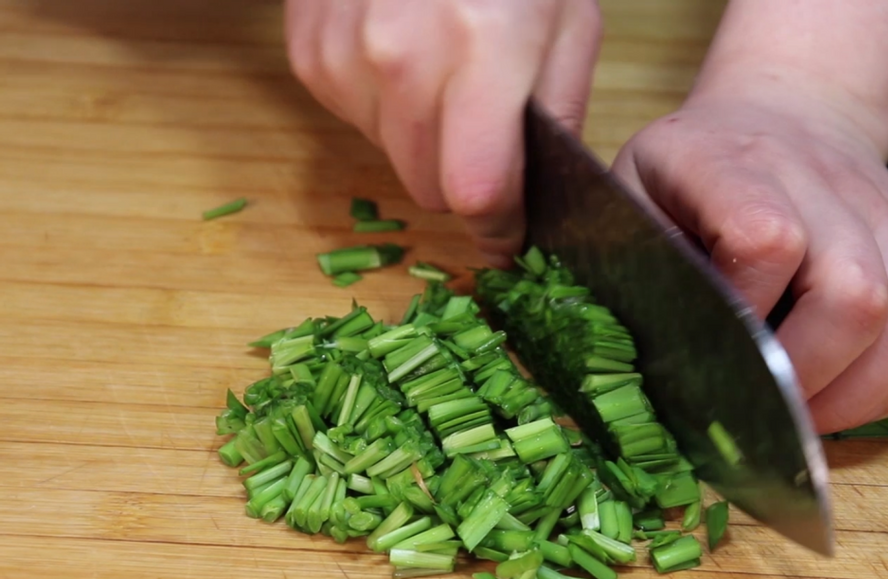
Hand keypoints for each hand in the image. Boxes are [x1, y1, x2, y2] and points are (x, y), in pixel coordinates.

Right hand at [284, 0, 602, 266]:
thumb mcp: (570, 25)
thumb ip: (561, 114)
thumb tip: (538, 196)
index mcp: (481, 50)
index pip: (476, 189)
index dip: (499, 226)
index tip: (511, 236)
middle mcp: (400, 57)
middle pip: (429, 187)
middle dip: (465, 181)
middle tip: (486, 139)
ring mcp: (344, 54)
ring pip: (391, 159)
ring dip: (423, 141)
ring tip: (446, 78)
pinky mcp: (308, 53)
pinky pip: (353, 121)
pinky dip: (384, 109)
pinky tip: (405, 60)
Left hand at [612, 97, 887, 433]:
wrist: (773, 117)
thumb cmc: (685, 180)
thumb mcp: (630, 204)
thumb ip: (641, 272)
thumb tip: (669, 371)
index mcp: (730, 162)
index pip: (766, 240)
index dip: (746, 315)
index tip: (714, 353)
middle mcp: (819, 177)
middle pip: (855, 294)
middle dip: (809, 378)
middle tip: (765, 412)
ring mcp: (885, 208)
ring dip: (860, 395)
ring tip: (805, 414)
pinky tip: (854, 397)